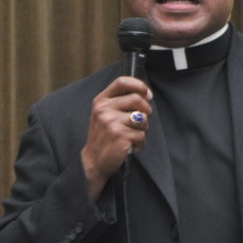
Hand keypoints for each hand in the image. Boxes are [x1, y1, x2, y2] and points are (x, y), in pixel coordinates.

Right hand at [80, 76, 152, 201]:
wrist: (94, 161)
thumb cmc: (105, 136)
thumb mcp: (106, 114)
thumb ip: (121, 101)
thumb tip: (147, 94)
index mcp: (101, 101)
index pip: (122, 82)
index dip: (139, 85)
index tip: (147, 94)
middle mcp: (104, 109)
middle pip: (137, 99)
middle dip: (146, 111)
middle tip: (142, 122)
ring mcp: (111, 122)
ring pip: (143, 118)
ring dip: (143, 129)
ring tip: (132, 136)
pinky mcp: (119, 135)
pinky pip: (142, 135)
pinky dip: (141, 143)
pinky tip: (131, 146)